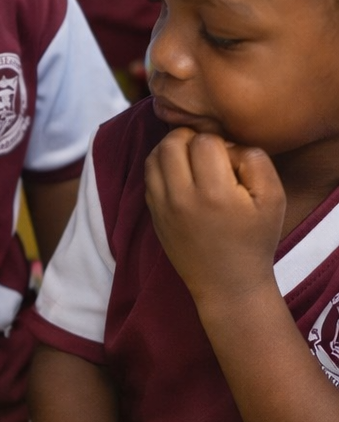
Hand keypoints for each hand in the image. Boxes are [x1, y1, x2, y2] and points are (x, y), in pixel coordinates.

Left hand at [144, 128, 284, 309]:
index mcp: (214, 193)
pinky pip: (148, 177)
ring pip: (154, 156)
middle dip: (190, 137)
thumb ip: (255, 160)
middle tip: (207, 149)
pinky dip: (161, 166)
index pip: (204, 140)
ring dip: (172, 148)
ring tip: (191, 157)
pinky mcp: (153, 215)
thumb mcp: (272, 198)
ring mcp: (162, 207)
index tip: (229, 158)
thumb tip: (227, 144)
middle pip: (171, 142)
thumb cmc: (254, 240)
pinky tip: (180, 173)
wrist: (228, 284)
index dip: (219, 141)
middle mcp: (181, 198)